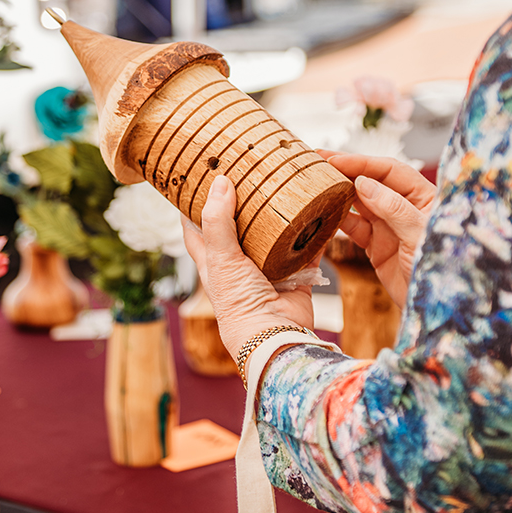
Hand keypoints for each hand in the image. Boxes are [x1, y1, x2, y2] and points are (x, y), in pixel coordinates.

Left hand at [181, 174, 313, 361]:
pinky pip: (307, 251)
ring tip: (284, 188)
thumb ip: (218, 221)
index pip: (196, 230)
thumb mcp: (221, 258)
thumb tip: (219, 182)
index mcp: (213, 263)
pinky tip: (318, 215)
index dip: (192, 208)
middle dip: (243, 206)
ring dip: (279, 219)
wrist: (274, 335)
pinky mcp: (296, 278)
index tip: (196, 182)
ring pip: (273, 238)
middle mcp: (239, 266)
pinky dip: (313, 236)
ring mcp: (268, 272)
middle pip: (238, 229)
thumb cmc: (239, 303)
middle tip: (249, 176)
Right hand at [321, 152, 435, 308]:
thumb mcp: (419, 235)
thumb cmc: (441, 268)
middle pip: (371, 182)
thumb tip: (363, 183)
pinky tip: (323, 213)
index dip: (362, 163)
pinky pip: (354, 228)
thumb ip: (394, 208)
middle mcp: (405, 207)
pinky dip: (338, 221)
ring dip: (338, 194)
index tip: (336, 159)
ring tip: (315, 184)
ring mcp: (390, 227)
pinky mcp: (377, 247)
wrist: (434, 309)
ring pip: (359, 204)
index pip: (390, 170)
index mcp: (423, 196)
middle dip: (345, 172)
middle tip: (316, 163)